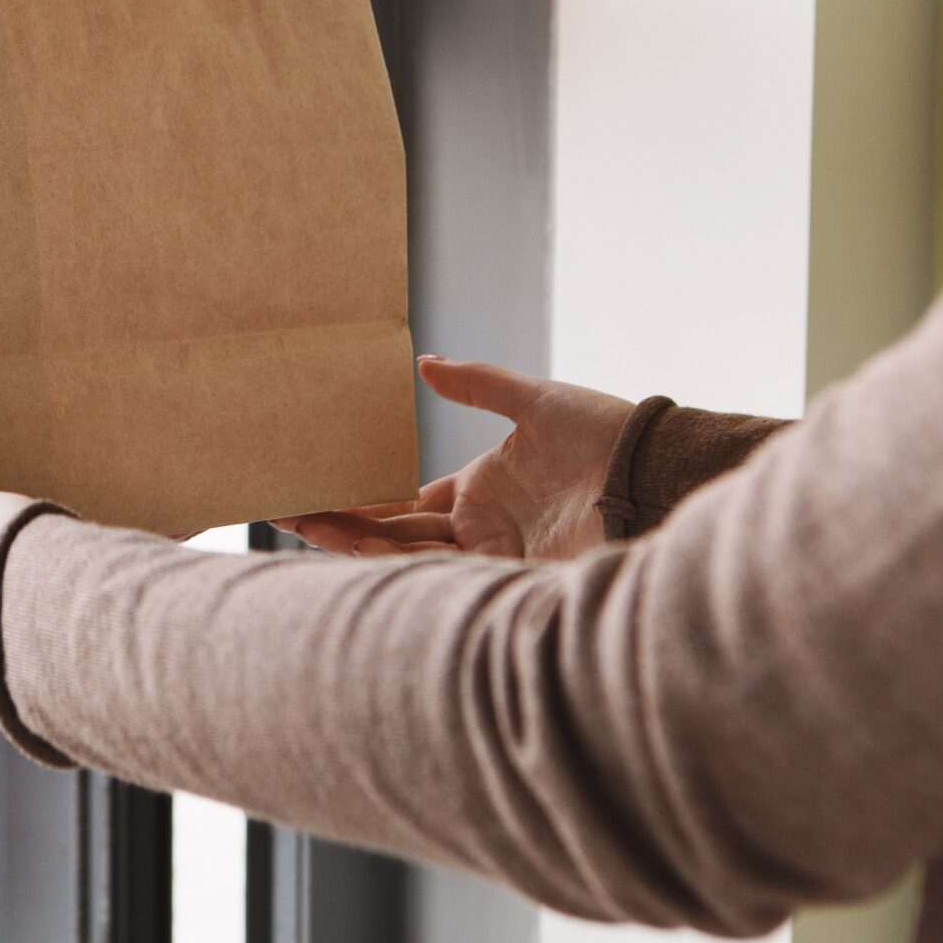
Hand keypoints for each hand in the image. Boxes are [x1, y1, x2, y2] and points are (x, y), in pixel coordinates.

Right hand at [277, 357, 633, 562]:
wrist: (657, 473)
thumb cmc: (605, 433)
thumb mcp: (534, 400)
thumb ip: (479, 383)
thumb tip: (425, 362)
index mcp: (481, 490)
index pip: (406, 502)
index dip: (361, 499)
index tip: (315, 491)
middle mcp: (480, 529)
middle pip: (394, 535)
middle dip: (339, 524)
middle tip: (284, 509)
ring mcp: (494, 557)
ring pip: (408, 559)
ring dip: (354, 543)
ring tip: (302, 523)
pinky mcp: (513, 579)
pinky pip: (444, 580)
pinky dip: (397, 569)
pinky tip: (355, 552)